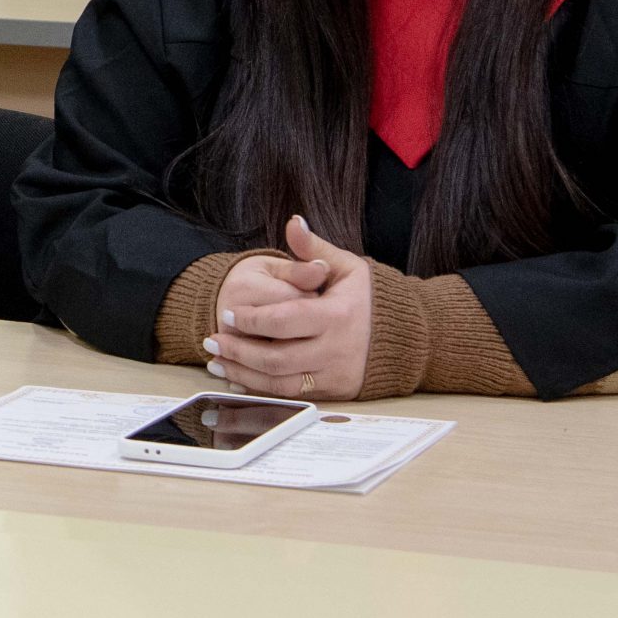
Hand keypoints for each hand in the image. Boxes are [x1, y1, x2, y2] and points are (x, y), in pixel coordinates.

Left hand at [202, 215, 373, 401]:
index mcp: (337, 316)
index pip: (283, 321)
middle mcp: (337, 350)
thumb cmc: (367, 298)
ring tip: (216, 361)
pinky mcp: (335, 392)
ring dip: (243, 374)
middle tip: (211, 341)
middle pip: (275, 358)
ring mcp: (336, 375)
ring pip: (280, 383)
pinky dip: (262, 389)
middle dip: (237, 351)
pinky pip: (292, 396)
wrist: (406, 336)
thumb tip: (293, 222)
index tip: (226, 313)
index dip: (250, 319)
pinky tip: (239, 378)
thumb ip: (313, 249)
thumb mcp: (347, 267)